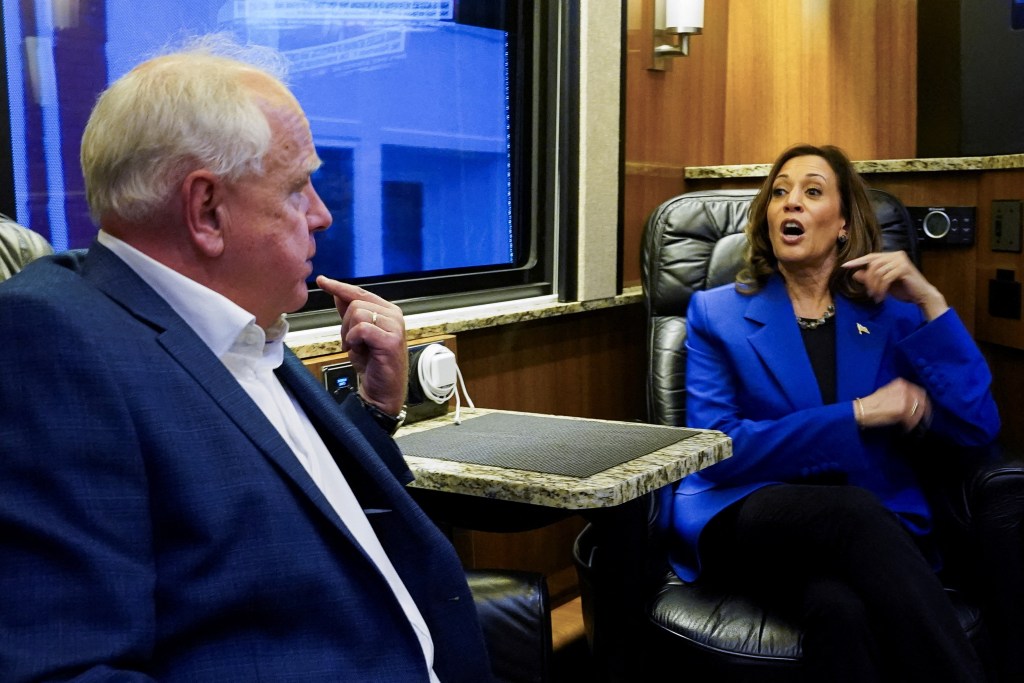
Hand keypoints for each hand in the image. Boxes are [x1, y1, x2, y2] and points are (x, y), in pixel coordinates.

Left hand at [316, 275, 407, 414]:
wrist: (382, 390)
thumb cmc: (372, 364)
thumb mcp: (356, 334)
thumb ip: (349, 313)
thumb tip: (337, 293)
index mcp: (387, 310)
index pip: (359, 292)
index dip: (339, 287)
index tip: (322, 280)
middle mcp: (393, 315)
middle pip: (355, 303)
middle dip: (344, 325)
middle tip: (351, 343)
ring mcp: (395, 326)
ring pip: (357, 314)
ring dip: (349, 334)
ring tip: (358, 348)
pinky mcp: (391, 340)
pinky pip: (361, 329)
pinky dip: (354, 340)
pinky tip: (359, 350)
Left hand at [842, 251, 948, 319]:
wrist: (921, 295)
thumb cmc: (903, 289)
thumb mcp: (882, 284)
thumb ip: (870, 278)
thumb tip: (854, 274)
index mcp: (891, 256)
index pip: (871, 257)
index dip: (857, 261)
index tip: (844, 266)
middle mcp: (896, 255)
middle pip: (873, 265)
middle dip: (868, 281)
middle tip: (869, 294)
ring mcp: (901, 260)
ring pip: (878, 272)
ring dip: (874, 287)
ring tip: (876, 297)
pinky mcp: (904, 268)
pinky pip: (885, 278)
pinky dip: (881, 289)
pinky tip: (881, 297)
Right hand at [855, 377, 929, 432]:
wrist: (863, 409)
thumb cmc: (872, 403)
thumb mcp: (887, 392)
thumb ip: (900, 394)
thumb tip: (910, 403)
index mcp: (901, 384)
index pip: (919, 392)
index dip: (923, 403)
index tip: (924, 410)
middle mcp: (905, 389)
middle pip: (922, 402)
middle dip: (924, 412)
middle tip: (923, 420)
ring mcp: (905, 399)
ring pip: (919, 411)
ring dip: (916, 420)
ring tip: (911, 425)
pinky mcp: (902, 410)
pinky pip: (912, 419)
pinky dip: (911, 425)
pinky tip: (906, 428)